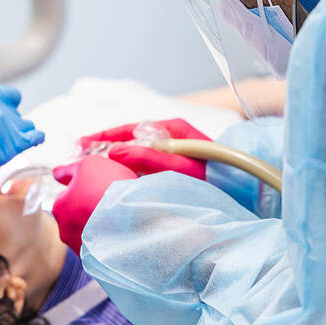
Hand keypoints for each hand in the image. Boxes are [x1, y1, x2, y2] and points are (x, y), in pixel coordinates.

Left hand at [51, 155, 136, 254]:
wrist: (132, 217)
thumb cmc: (107, 187)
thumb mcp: (87, 165)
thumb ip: (68, 170)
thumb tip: (56, 173)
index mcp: (59, 207)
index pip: (67, 196)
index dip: (85, 189)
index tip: (100, 186)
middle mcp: (65, 231)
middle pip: (77, 216)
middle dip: (89, 210)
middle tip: (110, 202)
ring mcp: (81, 249)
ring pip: (89, 233)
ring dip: (99, 226)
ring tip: (119, 218)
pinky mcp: (97, 262)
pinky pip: (101, 248)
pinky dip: (109, 241)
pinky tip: (122, 232)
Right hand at [79, 118, 210, 179]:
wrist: (248, 196)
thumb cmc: (221, 179)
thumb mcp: (184, 168)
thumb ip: (151, 159)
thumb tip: (115, 152)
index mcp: (173, 130)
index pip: (130, 128)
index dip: (103, 136)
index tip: (82, 144)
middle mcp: (170, 139)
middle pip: (128, 139)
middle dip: (102, 148)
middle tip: (77, 158)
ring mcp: (171, 155)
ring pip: (133, 154)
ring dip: (110, 161)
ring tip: (88, 170)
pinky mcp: (172, 172)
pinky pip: (141, 169)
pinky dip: (124, 173)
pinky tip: (112, 183)